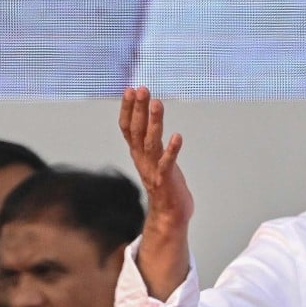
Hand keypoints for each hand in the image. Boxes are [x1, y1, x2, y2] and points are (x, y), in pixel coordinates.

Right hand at [118, 86, 192, 297]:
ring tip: (157, 102)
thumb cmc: (166, 186)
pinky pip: (168, 163)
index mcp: (139, 154)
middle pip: (136, 131)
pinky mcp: (167, 180)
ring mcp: (154, 170)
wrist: (170, 217)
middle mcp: (143, 160)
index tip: (130, 89)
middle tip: (140, 88)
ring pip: (151, 142)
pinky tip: (177, 136)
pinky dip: (172, 150)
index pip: (128, 128)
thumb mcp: (155, 160)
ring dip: (154, 122)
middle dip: (137, 109)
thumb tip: (150, 123)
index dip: (128, 109)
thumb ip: (152, 144)